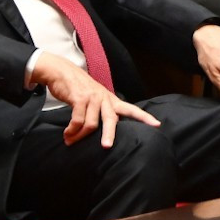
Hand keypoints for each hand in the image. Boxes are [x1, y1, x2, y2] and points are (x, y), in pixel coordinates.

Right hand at [28, 51, 159, 146]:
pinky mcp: (80, 98)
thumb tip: (105, 132)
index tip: (157, 125)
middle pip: (111, 119)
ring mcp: (93, 97)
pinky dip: (71, 130)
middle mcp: (104, 98)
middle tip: (106, 147)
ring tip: (70, 140)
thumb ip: (102, 112)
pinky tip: (67, 134)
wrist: (63, 72)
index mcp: (111, 100)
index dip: (144, 117)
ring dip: (79, 136)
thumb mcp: (95, 99)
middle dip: (110, 134)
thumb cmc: (79, 89)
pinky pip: (77, 120)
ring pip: (91, 124)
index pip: (131, 109)